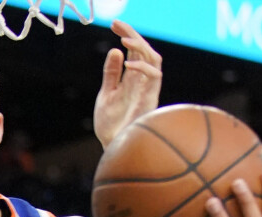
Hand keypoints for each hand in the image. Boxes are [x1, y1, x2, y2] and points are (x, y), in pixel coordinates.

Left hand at [94, 20, 161, 148]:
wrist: (112, 146)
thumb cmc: (111, 125)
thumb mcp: (107, 94)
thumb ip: (111, 74)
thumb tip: (114, 50)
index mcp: (132, 80)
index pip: (135, 52)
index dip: (127, 36)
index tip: (115, 24)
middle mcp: (142, 83)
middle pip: (146, 51)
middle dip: (133, 35)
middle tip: (118, 25)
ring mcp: (148, 90)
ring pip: (154, 59)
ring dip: (141, 47)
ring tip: (124, 40)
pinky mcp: (150, 99)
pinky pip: (154, 77)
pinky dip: (143, 67)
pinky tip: (127, 63)